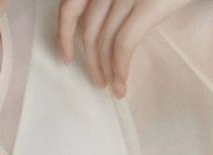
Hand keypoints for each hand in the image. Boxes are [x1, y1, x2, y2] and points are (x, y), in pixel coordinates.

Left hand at [56, 0, 195, 97]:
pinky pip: (124, 43)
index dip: (64, 33)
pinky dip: (120, 67)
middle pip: (87, 27)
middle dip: (89, 59)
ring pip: (103, 38)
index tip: (66, 56)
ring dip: (105, 69)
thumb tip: (110, 23)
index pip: (71, 5)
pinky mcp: (148, 5)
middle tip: (97, 81)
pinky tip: (122, 83)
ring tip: (112, 87)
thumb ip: (120, 1)